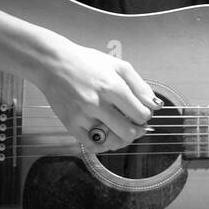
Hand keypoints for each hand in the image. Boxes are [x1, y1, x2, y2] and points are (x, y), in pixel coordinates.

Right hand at [33, 38, 161, 150]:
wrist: (52, 62)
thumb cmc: (87, 62)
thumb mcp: (118, 66)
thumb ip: (140, 86)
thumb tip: (156, 106)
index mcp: (112, 86)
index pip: (141, 114)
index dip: (146, 115)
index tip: (140, 111)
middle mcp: (97, 102)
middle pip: (129, 131)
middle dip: (138, 131)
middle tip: (135, 124)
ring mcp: (82, 114)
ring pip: (111, 141)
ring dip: (122, 140)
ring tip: (122, 131)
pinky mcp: (69, 123)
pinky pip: (92, 146)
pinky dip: (104, 145)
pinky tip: (107, 136)